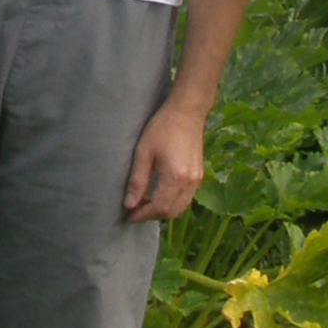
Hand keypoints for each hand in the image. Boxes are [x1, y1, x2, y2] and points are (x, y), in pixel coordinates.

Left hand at [123, 100, 206, 222]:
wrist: (188, 111)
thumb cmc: (163, 128)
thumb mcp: (144, 152)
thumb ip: (137, 181)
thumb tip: (130, 204)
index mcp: (175, 178)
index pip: (159, 208)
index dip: (142, 215)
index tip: (128, 216)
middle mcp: (190, 183)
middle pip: (172, 212)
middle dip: (152, 215)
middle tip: (135, 210)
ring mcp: (197, 180)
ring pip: (180, 207)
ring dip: (163, 210)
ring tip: (145, 202)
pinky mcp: (199, 175)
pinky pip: (186, 198)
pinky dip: (172, 202)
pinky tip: (159, 193)